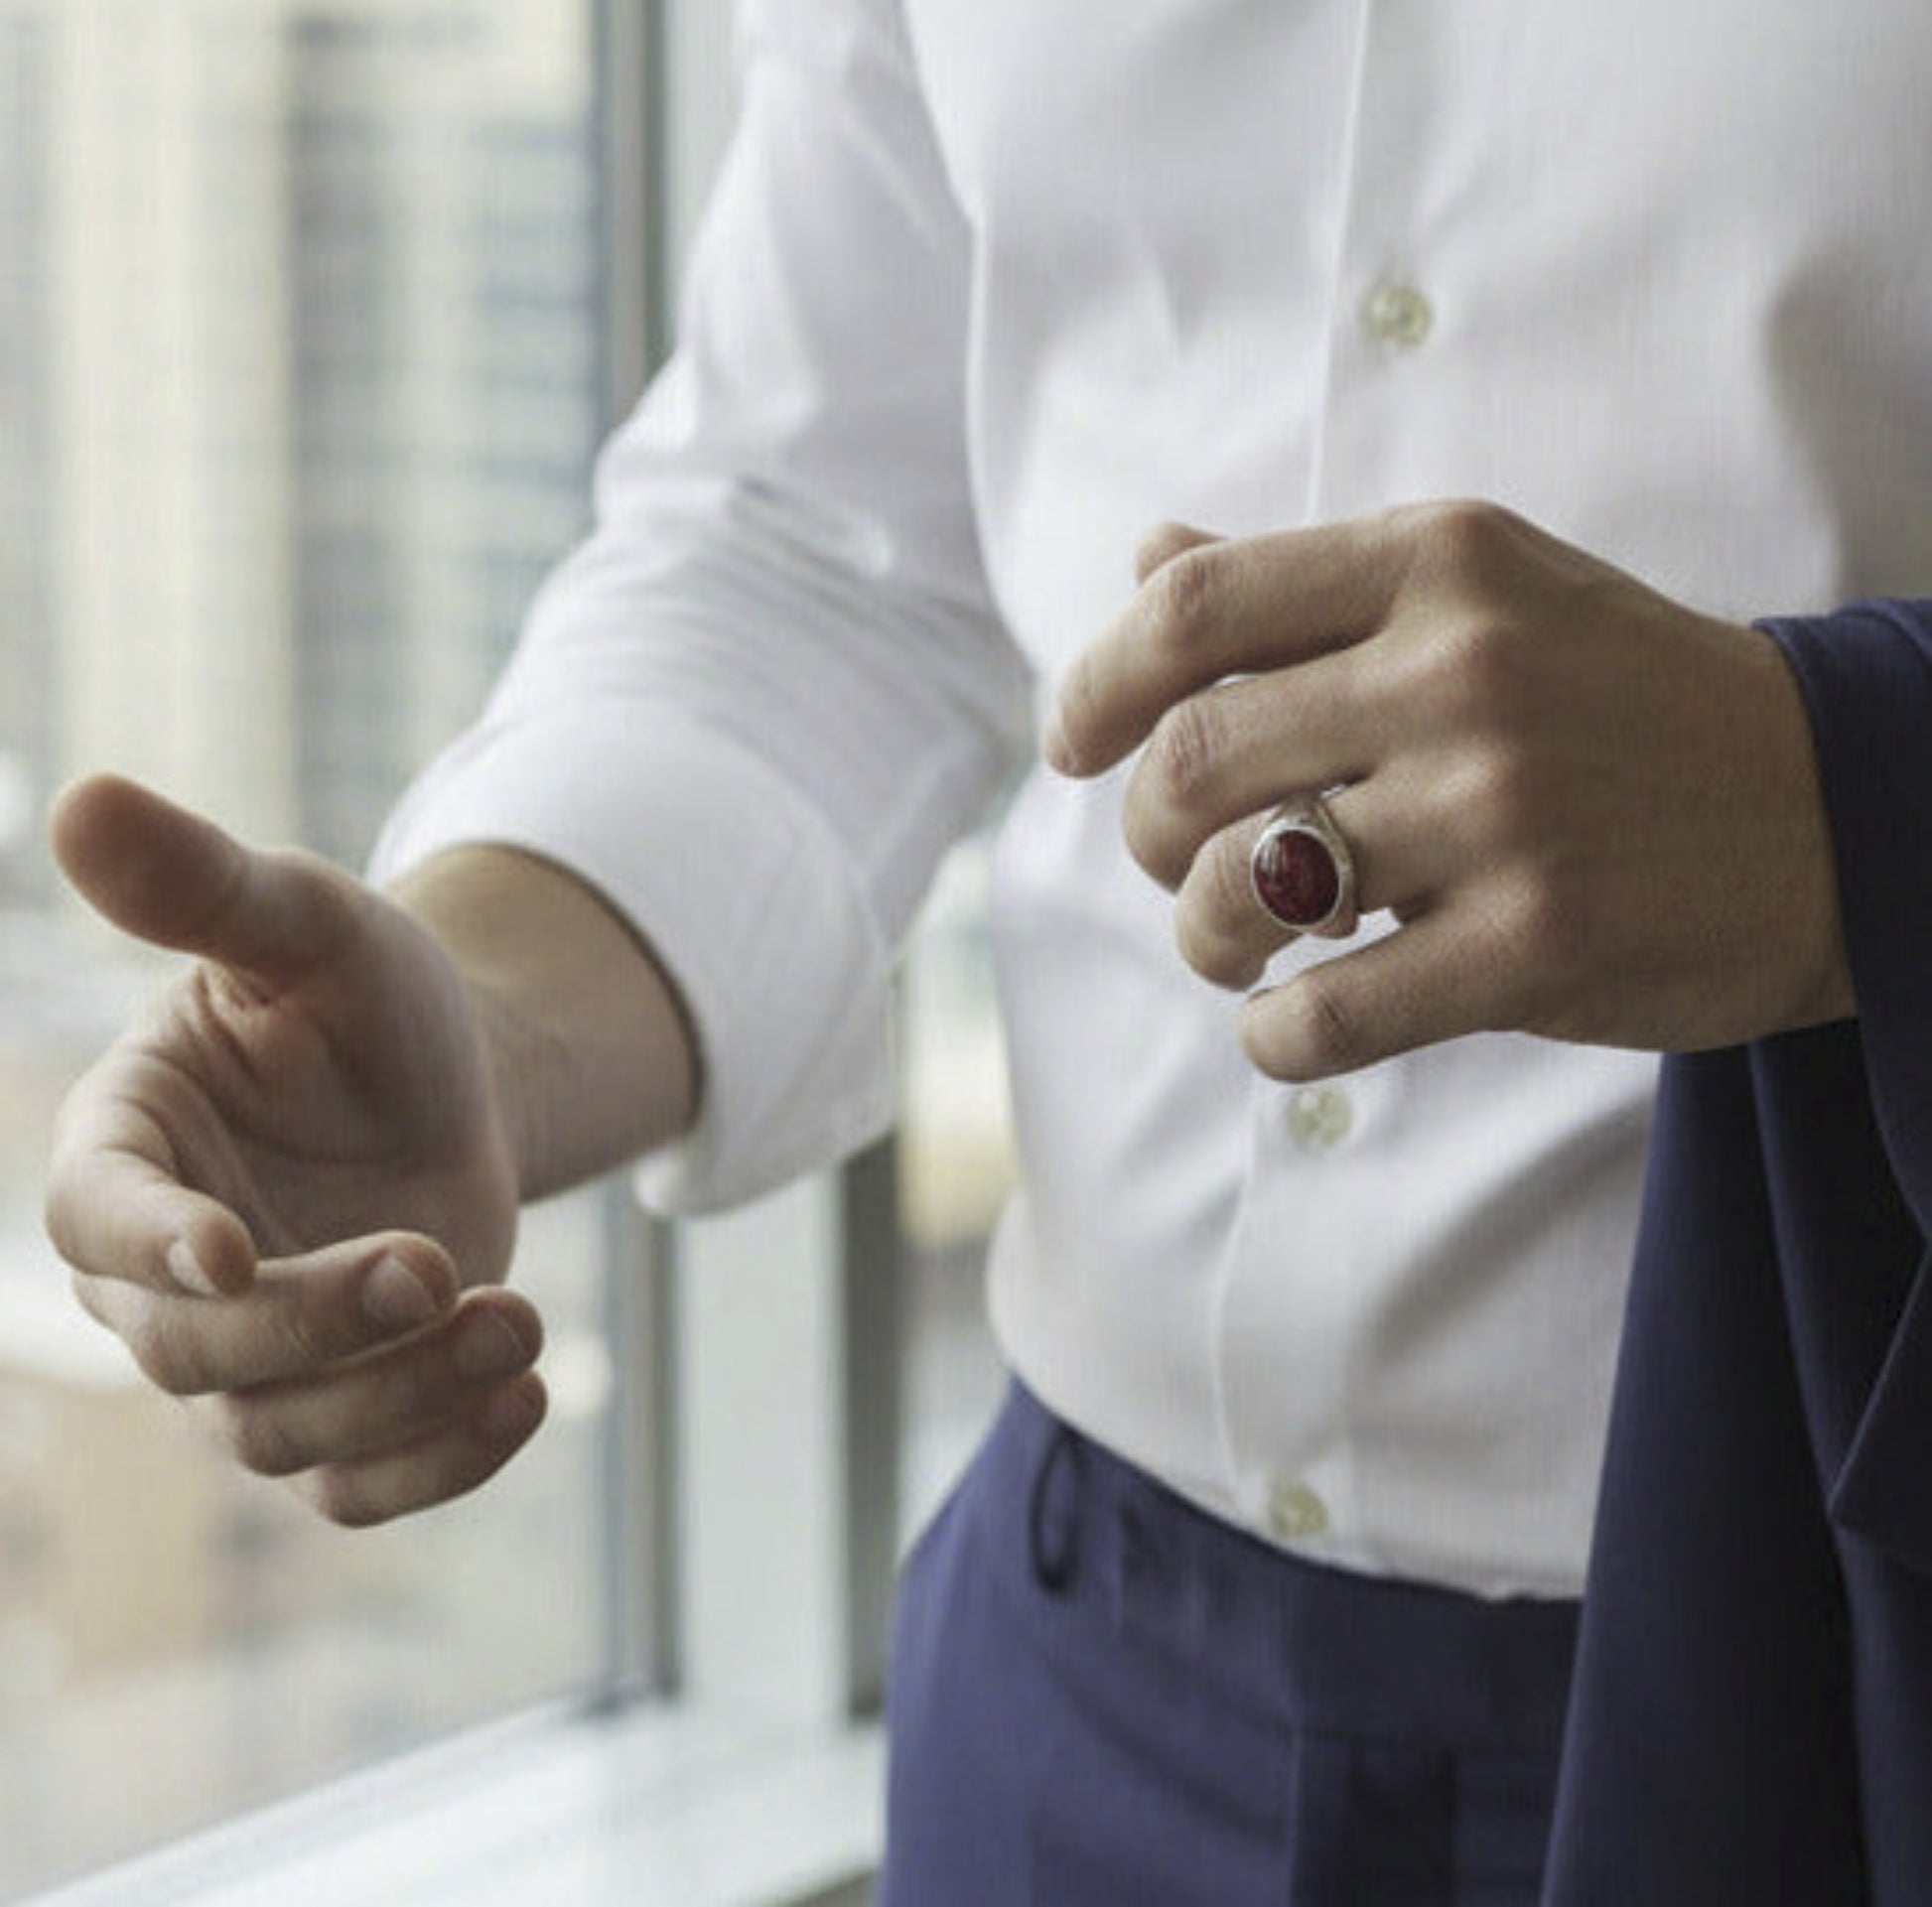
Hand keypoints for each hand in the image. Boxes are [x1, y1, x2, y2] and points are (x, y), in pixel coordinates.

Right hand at [44, 775, 544, 1525]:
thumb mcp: (309, 926)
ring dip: (404, 1397)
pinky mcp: (338, 1406)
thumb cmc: (362, 995)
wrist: (449, 1080)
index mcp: (127, 1149)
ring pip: (283, 1435)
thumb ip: (206, 885)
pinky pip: (361, 1486)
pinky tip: (529, 1395)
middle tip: (437, 1265)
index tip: (231, 1254)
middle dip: (317, 1325)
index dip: (150, 1248)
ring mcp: (247, 1359)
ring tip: (522, 1325)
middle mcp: (164, 1275)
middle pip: (196, 1355)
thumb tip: (81, 797)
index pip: (97, 1222)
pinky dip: (442, 1463)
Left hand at [1046, 500, 1854, 1079]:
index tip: (1069, 747)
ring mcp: (1504, 811)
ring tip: (1230, 944)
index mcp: (1439, 559)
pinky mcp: (1538, 946)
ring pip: (1236, 894)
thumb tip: (1145, 563)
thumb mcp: (1480, 592)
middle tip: (1170, 863)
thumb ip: (1305, 585)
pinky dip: (1269, 1037)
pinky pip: (1321, 1015)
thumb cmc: (1617, 696)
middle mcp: (1465, 670)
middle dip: (1142, 835)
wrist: (1836, 807)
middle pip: (1191, 763)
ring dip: (1198, 938)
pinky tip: (1286, 1024)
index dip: (1094, 685)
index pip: (1191, 607)